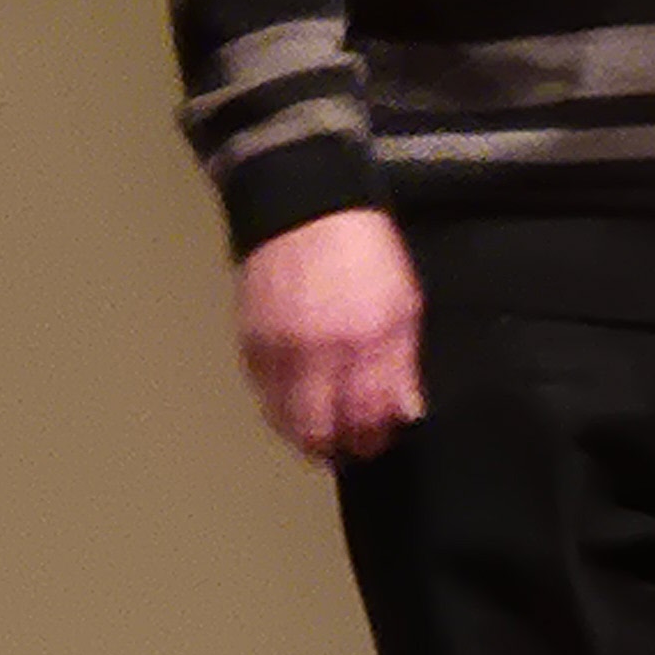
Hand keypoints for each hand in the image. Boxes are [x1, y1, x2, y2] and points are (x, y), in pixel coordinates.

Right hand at [234, 208, 424, 462]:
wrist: (304, 207)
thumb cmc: (360, 249)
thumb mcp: (403, 301)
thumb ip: (402, 362)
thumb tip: (405, 410)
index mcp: (364, 337)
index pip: (366, 414)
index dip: (372, 437)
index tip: (378, 440)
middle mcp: (317, 349)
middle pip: (316, 430)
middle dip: (335, 447)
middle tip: (348, 444)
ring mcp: (277, 348)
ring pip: (283, 420)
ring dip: (304, 432)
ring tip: (323, 427)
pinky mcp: (249, 341)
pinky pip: (262, 394)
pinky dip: (280, 405)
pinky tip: (298, 398)